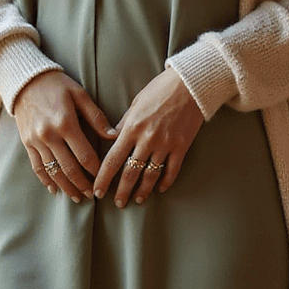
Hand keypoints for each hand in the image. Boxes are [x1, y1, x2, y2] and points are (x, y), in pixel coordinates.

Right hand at [13, 70, 116, 200]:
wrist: (24, 80)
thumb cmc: (56, 85)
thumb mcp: (79, 94)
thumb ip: (96, 117)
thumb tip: (113, 136)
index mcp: (65, 123)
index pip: (84, 155)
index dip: (95, 170)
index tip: (104, 179)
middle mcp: (49, 135)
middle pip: (68, 168)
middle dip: (82, 184)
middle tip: (92, 194)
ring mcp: (36, 141)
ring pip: (53, 171)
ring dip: (66, 186)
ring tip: (77, 197)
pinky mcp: (26, 143)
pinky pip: (37, 166)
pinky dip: (46, 180)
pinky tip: (55, 189)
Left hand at [93, 66, 203, 207]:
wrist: (190, 84)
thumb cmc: (161, 89)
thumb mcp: (136, 103)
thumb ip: (124, 123)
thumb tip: (113, 138)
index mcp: (132, 128)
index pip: (112, 159)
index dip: (103, 178)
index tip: (97, 191)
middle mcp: (147, 139)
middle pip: (130, 172)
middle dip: (121, 191)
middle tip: (117, 203)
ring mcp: (165, 144)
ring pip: (150, 175)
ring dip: (142, 190)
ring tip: (137, 200)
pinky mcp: (181, 146)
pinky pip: (172, 170)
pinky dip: (165, 182)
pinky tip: (160, 189)